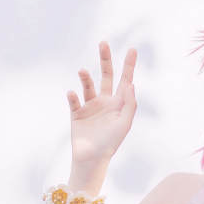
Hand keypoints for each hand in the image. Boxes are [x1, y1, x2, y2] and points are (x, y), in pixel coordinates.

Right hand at [67, 41, 136, 165]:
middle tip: (103, 43)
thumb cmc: (111, 143)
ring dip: (85, 77)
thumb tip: (131, 83)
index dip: (129, 65)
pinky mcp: (76, 114)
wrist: (92, 160)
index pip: (125, 80)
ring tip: (83, 71)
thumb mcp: (125, 123)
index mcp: (119, 103)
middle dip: (105, 60)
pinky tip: (72, 93)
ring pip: (88, 85)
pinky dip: (72, 96)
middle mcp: (105, 101)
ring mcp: (90, 106)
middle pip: (106, 75)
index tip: (132, 49)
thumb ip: (130, 104)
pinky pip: (74, 101)